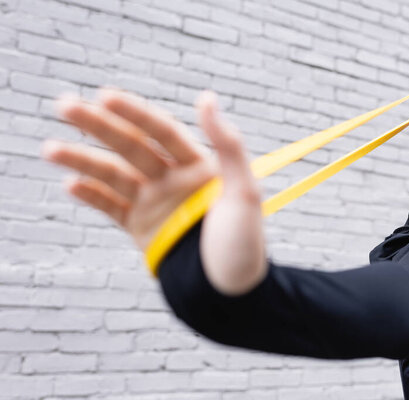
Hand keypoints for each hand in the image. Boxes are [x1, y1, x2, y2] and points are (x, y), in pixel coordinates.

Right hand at [41, 89, 266, 294]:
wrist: (228, 294)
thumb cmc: (242, 244)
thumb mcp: (245, 192)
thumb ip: (228, 145)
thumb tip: (207, 97)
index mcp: (198, 166)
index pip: (161, 132)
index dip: (134, 113)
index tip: (105, 97)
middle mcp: (172, 179)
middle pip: (130, 146)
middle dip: (98, 126)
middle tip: (63, 104)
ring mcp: (154, 203)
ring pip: (113, 175)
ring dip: (82, 160)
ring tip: (49, 149)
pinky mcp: (140, 228)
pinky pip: (110, 207)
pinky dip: (90, 196)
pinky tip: (70, 184)